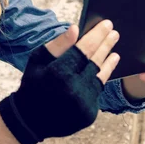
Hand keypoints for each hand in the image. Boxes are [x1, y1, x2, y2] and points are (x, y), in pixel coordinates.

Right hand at [0, 19, 120, 143]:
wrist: (30, 119)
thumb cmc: (33, 84)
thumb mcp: (38, 60)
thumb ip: (58, 44)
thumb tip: (75, 29)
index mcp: (58, 73)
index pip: (84, 49)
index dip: (97, 36)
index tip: (106, 24)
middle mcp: (73, 89)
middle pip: (95, 62)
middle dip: (106, 46)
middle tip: (114, 33)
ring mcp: (83, 104)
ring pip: (100, 78)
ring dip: (108, 63)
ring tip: (114, 52)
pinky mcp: (89, 115)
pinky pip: (97, 92)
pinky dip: (100, 79)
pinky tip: (104, 70)